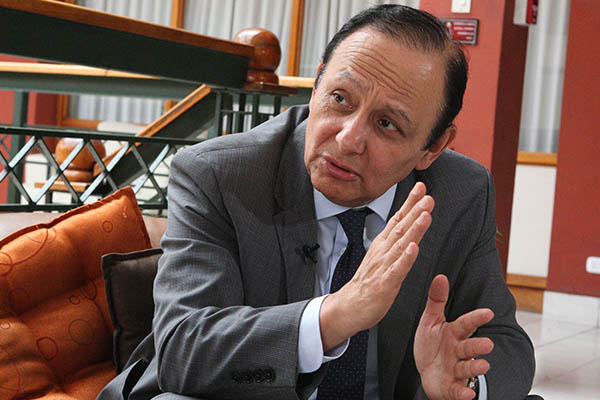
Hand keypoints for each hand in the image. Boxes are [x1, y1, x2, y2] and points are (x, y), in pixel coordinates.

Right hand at [320, 182, 433, 349]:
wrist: (348, 307)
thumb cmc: (367, 284)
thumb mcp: (381, 257)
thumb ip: (393, 242)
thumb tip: (405, 226)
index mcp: (382, 245)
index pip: (397, 220)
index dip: (409, 203)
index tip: (421, 187)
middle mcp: (383, 252)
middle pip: (400, 227)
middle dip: (415, 210)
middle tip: (427, 196)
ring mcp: (383, 267)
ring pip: (401, 244)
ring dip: (414, 228)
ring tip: (425, 214)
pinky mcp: (385, 283)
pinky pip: (397, 269)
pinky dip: (406, 258)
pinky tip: (414, 247)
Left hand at [414, 275, 493, 399]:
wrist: (427, 373)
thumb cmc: (432, 345)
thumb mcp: (431, 321)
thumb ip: (436, 300)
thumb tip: (441, 276)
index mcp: (454, 334)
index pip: (466, 324)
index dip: (476, 319)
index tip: (488, 312)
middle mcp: (458, 351)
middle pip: (469, 347)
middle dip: (478, 346)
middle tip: (487, 344)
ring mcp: (456, 370)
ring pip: (467, 368)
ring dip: (475, 368)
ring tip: (483, 365)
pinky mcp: (451, 387)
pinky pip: (458, 391)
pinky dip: (463, 393)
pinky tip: (468, 394)